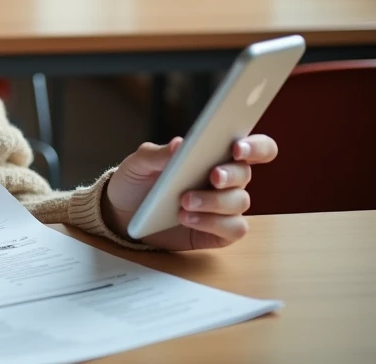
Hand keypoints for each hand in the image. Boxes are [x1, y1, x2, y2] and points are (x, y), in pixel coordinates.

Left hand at [102, 135, 278, 250]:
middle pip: (245, 173)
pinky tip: (188, 218)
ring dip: (214, 201)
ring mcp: (224, 207)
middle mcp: (226, 180)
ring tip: (184, 202)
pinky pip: (233, 229)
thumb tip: (180, 143)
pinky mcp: (219, 232)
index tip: (237, 147)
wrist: (122, 214)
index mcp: (214, 154)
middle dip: (230, 174)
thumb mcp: (139, 163)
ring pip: (239, 202)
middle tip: (212, 176)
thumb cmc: (137, 181)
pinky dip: (213, 223)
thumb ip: (158, 153)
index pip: (252, 146)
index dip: (254, 146)